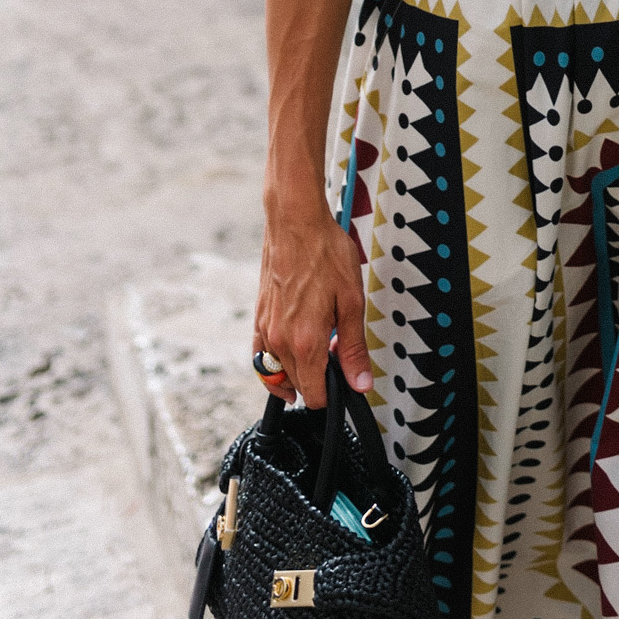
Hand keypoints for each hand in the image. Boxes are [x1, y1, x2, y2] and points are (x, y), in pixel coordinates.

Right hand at [253, 198, 373, 407]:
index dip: (333, 394)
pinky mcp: (258, 317)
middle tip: (338, 355)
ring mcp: (265, 330)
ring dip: (298, 372)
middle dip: (319, 380)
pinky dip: (273, 365)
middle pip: (297, 387)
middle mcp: (280, 342)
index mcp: (305, 342)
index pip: (314, 396)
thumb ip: (353, 348)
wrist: (296, 222)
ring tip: (319, 352)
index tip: (345, 382)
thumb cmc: (324, 253)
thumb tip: (360, 383)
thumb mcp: (352, 300)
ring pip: (278, 374)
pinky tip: (290, 354)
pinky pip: (260, 356)